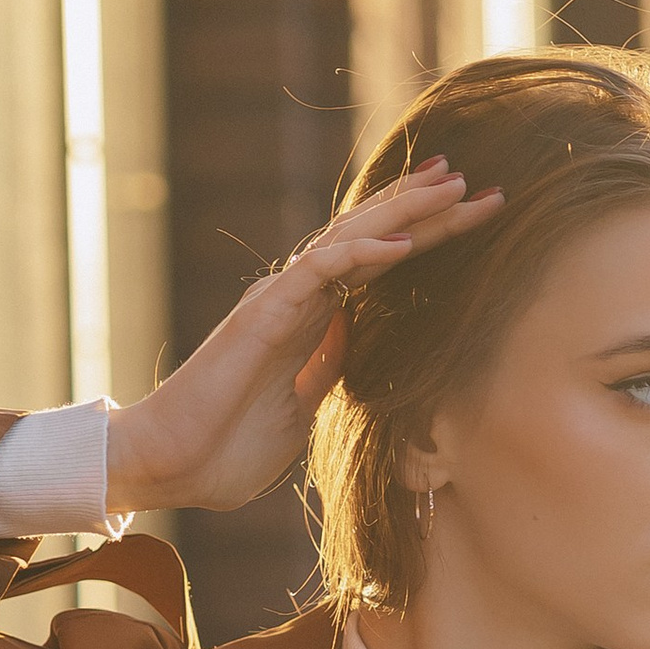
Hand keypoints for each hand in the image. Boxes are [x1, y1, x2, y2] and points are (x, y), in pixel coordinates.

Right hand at [105, 160, 503, 515]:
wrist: (171, 466)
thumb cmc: (227, 448)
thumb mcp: (302, 410)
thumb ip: (327, 370)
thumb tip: (355, 347)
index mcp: (310, 320)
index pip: (375, 264)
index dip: (420, 235)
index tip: (464, 212)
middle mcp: (297, 298)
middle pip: (372, 237)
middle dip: (426, 209)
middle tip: (478, 182)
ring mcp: (280, 302)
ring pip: (351, 239)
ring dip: (404, 212)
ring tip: (453, 186)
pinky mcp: (263, 317)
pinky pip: (319, 273)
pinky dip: (361, 253)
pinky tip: (403, 241)